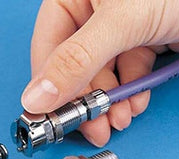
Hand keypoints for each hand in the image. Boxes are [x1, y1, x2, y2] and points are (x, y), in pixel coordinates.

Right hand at [22, 0, 178, 145]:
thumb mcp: (124, 22)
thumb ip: (77, 60)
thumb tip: (37, 95)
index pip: (48, 48)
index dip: (49, 87)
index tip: (52, 118)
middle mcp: (95, 11)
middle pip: (75, 68)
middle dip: (88, 102)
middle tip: (95, 127)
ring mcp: (119, 28)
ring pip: (101, 77)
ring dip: (110, 104)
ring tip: (121, 119)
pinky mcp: (141, 43)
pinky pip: (125, 77)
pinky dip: (130, 94)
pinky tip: (137, 104)